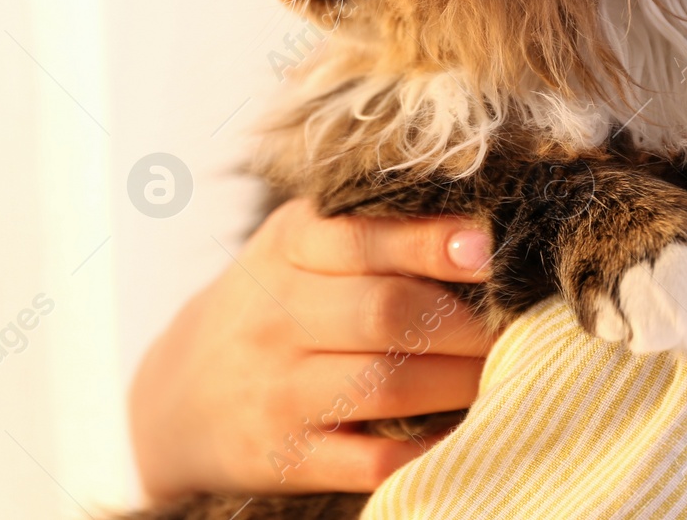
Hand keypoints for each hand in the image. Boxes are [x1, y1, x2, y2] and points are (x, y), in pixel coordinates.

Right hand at [128, 199, 496, 501]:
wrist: (178, 396)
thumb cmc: (270, 306)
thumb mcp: (297, 248)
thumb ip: (370, 227)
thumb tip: (477, 227)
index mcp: (286, 247)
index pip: (363, 238)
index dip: (431, 244)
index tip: (487, 251)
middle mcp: (275, 315)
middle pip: (386, 312)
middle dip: (464, 324)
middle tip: (508, 328)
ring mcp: (278, 390)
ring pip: (386, 384)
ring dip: (458, 382)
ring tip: (495, 374)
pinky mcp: (283, 456)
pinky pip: (369, 459)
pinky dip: (423, 449)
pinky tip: (455, 432)